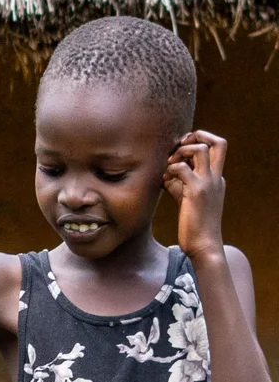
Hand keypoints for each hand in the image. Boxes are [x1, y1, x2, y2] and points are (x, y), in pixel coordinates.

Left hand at [165, 129, 227, 262]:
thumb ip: (179, 185)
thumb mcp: (187, 200)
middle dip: (198, 136)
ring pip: (200, 149)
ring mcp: (207, 183)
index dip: (199, 142)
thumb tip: (165, 177)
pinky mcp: (196, 192)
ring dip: (182, 151)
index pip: (217, 149)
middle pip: (219, 142)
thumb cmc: (193, 225)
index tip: (181, 150)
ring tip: (169, 164)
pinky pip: (182, 169)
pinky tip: (163, 182)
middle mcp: (216, 177)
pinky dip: (170, 170)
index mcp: (216, 179)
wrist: (203, 245)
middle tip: (179, 146)